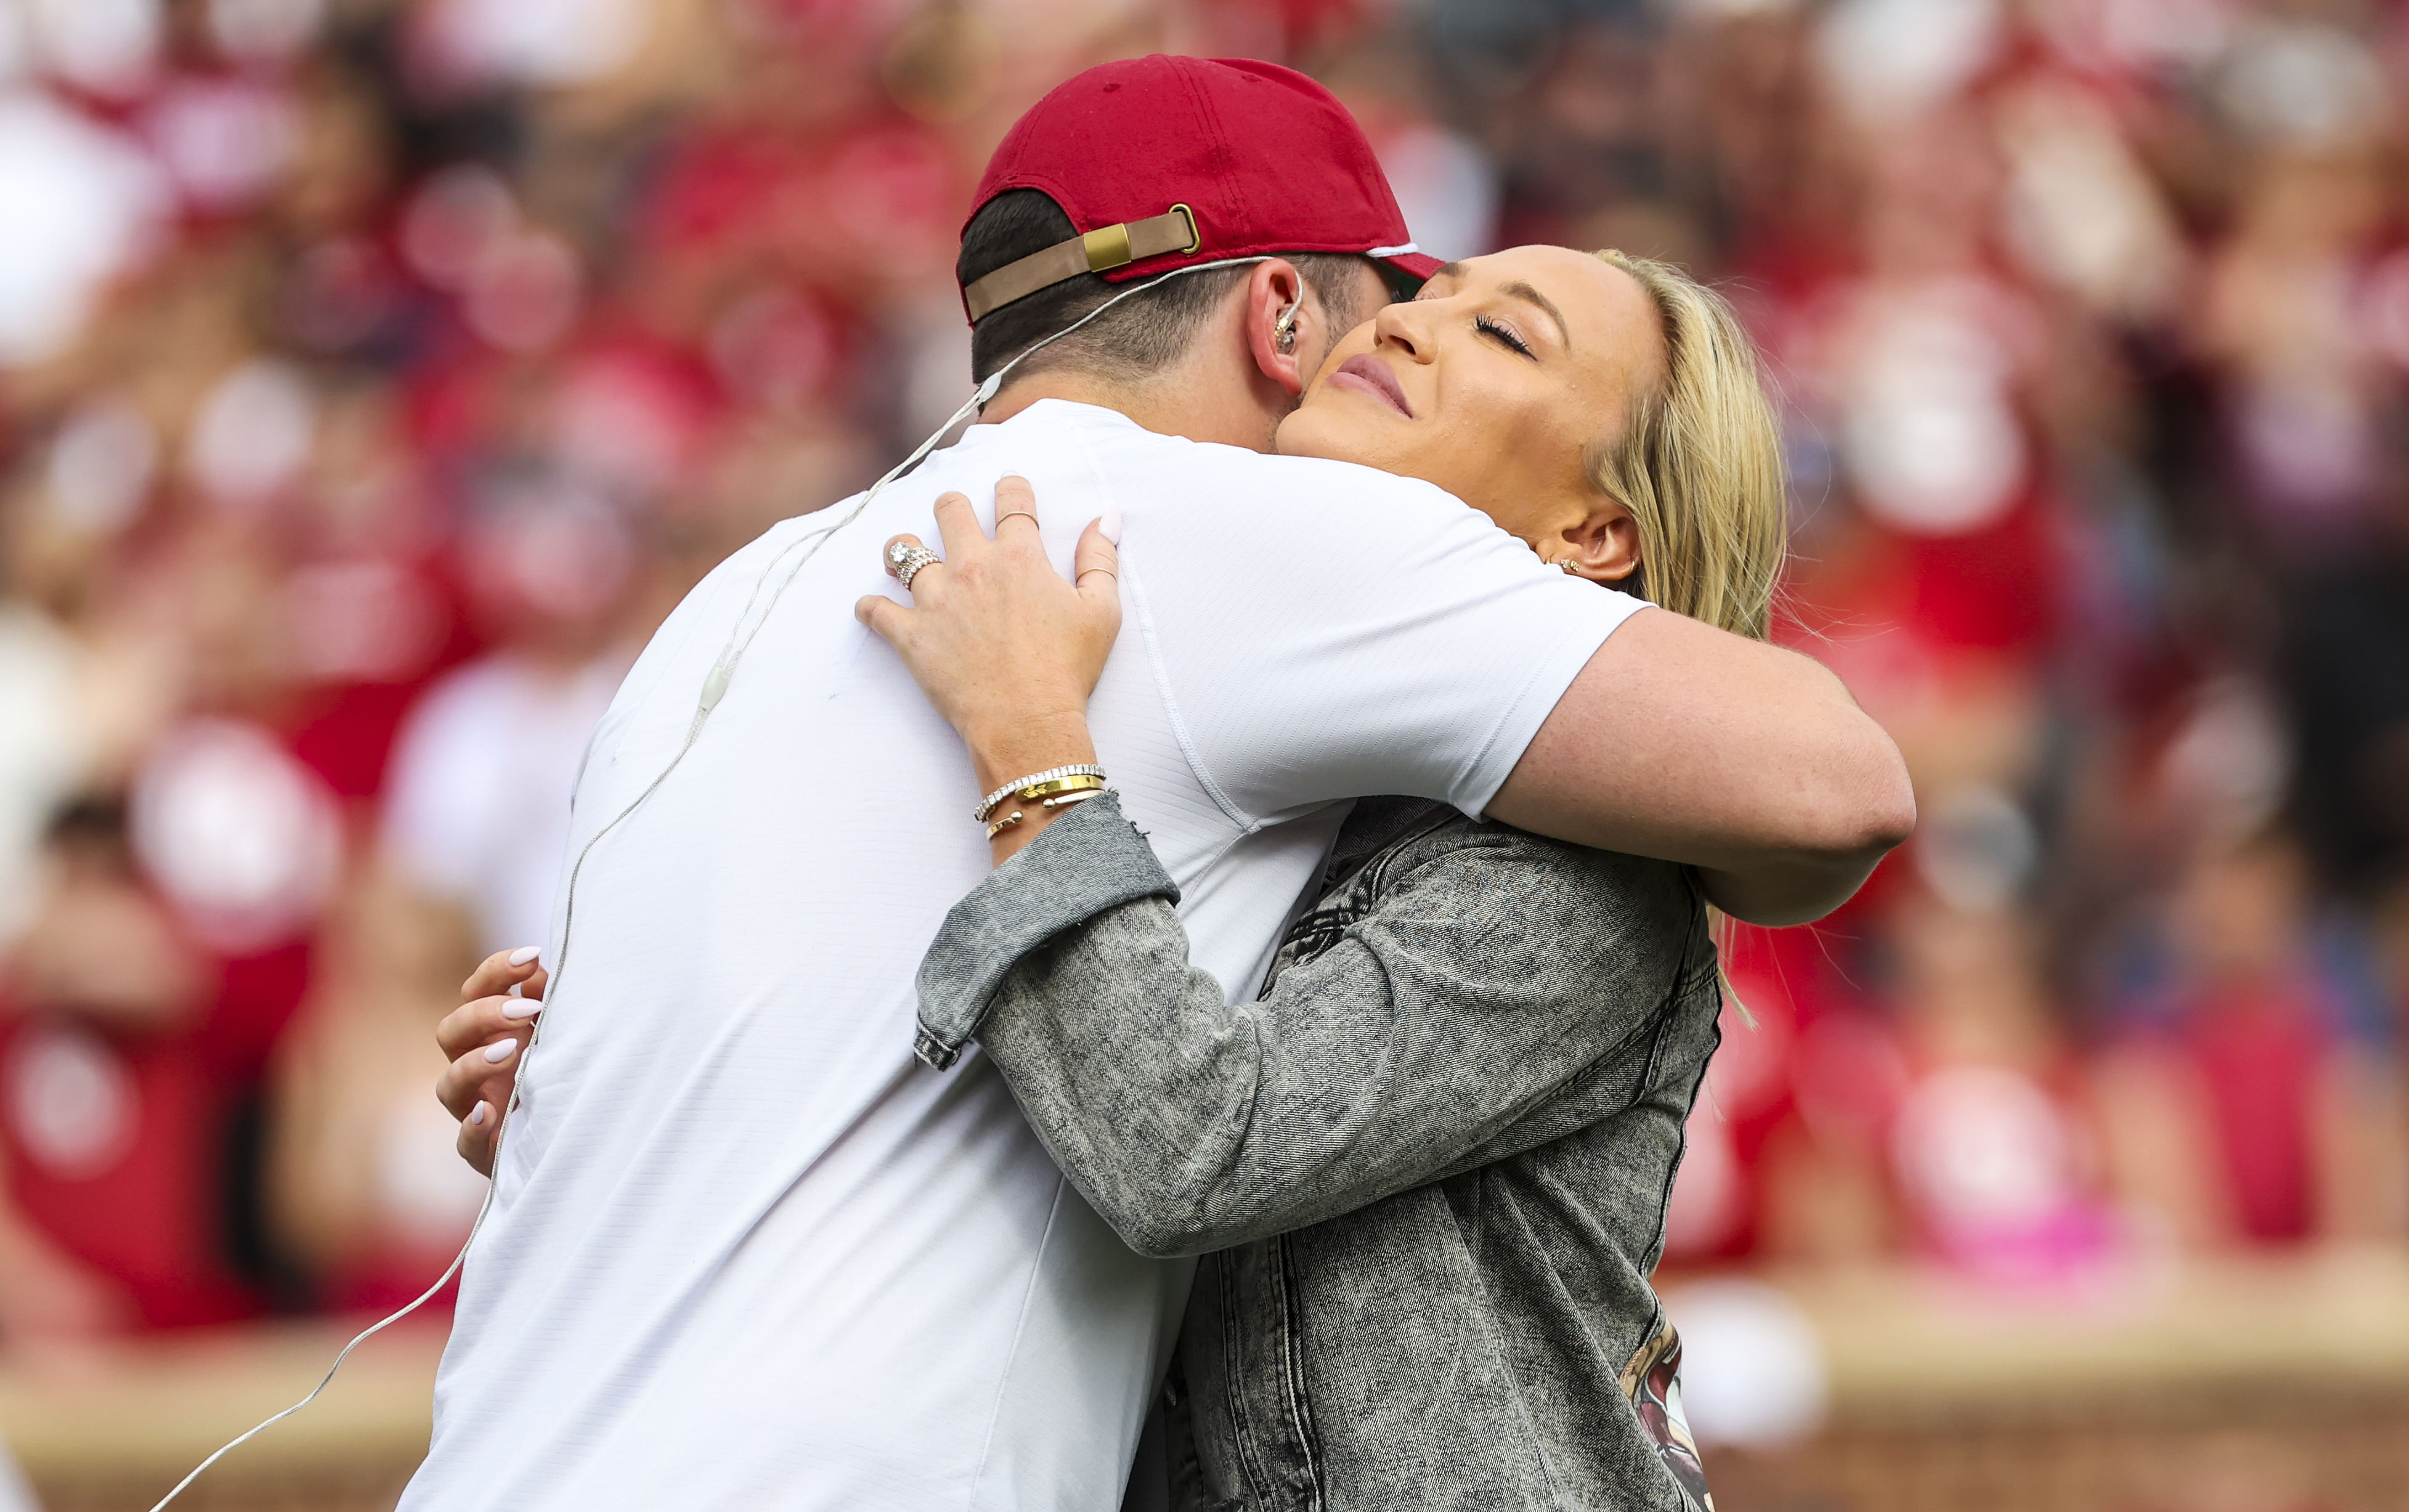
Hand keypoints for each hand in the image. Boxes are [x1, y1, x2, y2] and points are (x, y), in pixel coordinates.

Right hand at [437, 948, 547, 1177]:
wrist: (572, 1137)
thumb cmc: (564, 1075)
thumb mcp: (561, 1034)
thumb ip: (548, 1003)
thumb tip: (537, 970)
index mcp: (492, 1032)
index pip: (474, 992)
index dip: (495, 971)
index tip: (532, 956)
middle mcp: (475, 1067)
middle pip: (451, 1032)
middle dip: (484, 1015)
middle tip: (527, 1009)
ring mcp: (475, 1109)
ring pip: (448, 1086)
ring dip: (474, 1065)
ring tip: (510, 1052)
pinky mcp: (486, 1151)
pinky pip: (466, 1143)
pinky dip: (473, 1129)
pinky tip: (490, 1113)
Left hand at [855, 476, 1121, 853]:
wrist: (1027, 722)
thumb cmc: (1068, 670)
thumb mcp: (1101, 611)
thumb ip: (1100, 559)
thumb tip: (1107, 517)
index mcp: (1020, 557)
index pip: (1013, 501)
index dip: (1011, 487)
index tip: (1008, 486)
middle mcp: (973, 567)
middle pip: (950, 511)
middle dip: (950, 507)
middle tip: (952, 517)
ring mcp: (936, 599)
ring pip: (902, 553)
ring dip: (902, 551)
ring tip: (903, 559)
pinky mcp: (911, 635)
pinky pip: (875, 611)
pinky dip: (870, 608)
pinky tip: (872, 608)